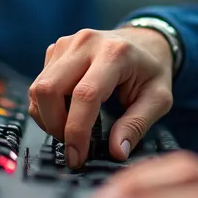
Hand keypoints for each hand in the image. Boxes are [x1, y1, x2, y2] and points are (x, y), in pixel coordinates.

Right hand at [27, 27, 175, 168]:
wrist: (146, 41)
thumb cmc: (152, 70)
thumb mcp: (159, 99)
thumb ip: (137, 125)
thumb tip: (116, 151)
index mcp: (115, 53)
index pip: (85, 95)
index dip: (76, 131)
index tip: (77, 156)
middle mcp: (87, 43)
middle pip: (49, 89)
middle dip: (55, 126)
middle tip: (73, 144)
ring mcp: (68, 43)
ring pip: (39, 88)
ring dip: (48, 117)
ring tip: (70, 129)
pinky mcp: (57, 49)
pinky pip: (39, 83)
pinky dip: (46, 105)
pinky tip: (66, 112)